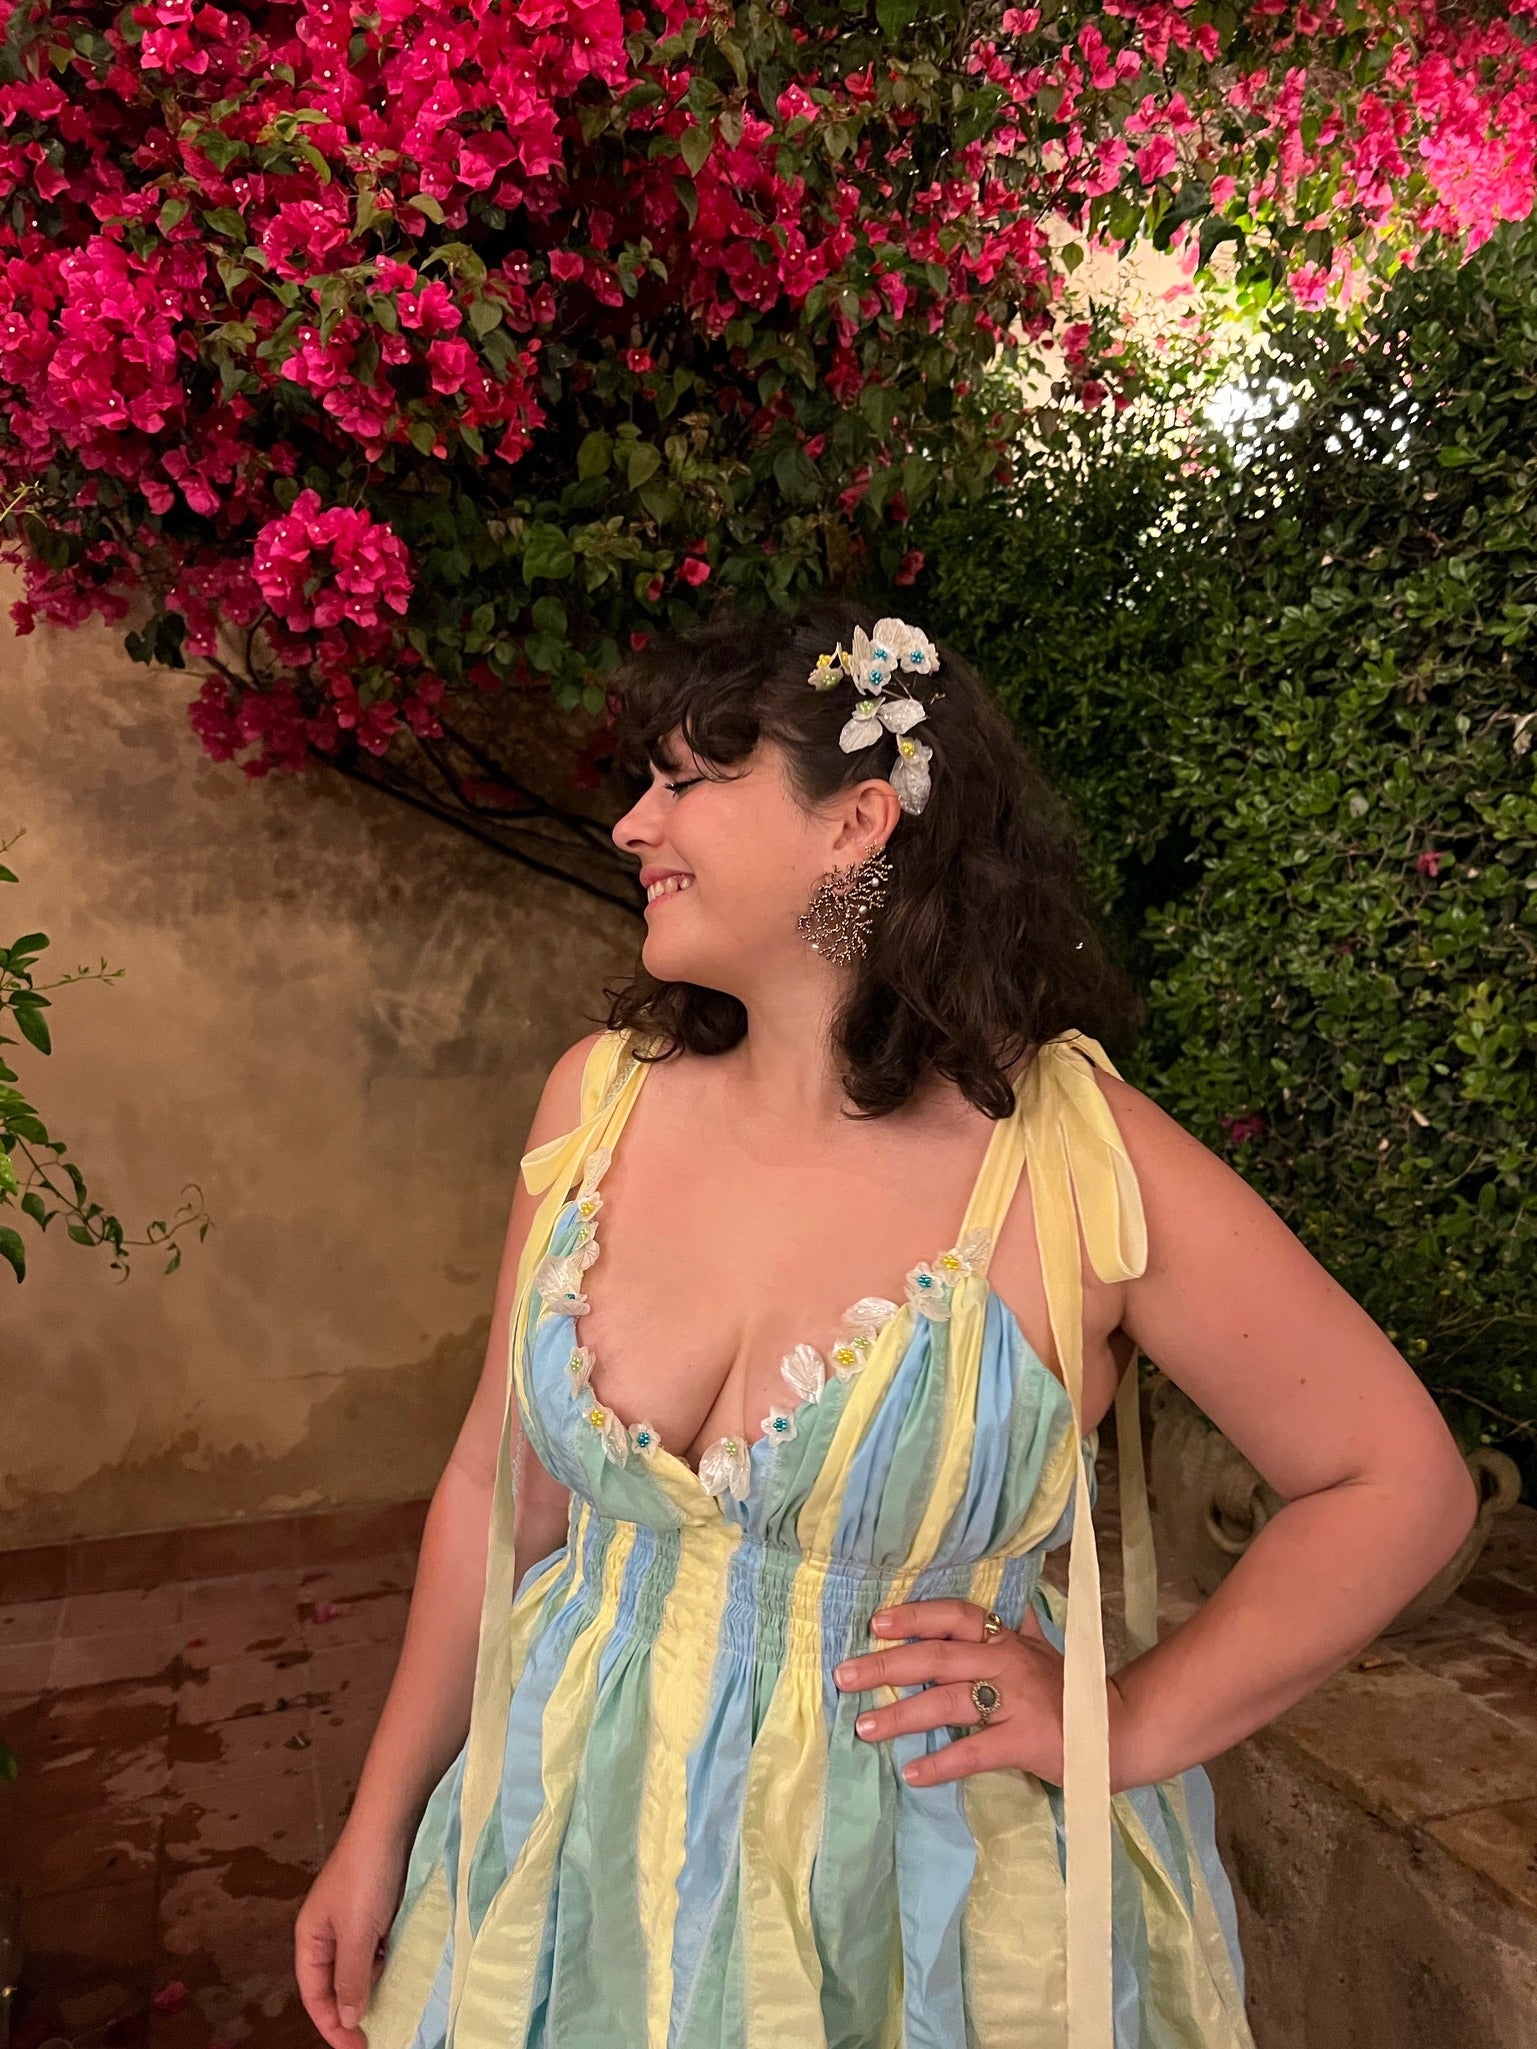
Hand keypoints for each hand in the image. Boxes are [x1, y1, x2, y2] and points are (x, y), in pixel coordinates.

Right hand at [294, 1822, 406, 2046]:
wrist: (392, 1823)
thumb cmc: (367, 1876)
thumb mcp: (357, 1933)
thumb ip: (351, 1977)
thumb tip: (346, 2017)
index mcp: (311, 1937)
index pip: (314, 1994)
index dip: (331, 2025)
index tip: (356, 2047)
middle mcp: (328, 1931)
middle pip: (334, 1983)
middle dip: (350, 2011)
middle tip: (375, 2035)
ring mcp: (354, 1919)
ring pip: (358, 1967)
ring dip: (371, 1988)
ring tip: (391, 2011)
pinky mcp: (378, 1908)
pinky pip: (378, 1948)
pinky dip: (387, 1964)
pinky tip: (402, 1973)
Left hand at [833, 1596, 1067, 1787]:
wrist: (1117, 1732)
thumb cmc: (1070, 1690)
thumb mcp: (1042, 1648)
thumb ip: (1017, 1625)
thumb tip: (1004, 1598)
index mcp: (1006, 1639)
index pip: (955, 1617)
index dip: (915, 1616)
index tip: (876, 1622)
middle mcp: (1006, 1662)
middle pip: (937, 1658)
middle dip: (886, 1665)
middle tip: (845, 1675)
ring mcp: (1015, 1702)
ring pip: (947, 1703)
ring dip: (900, 1716)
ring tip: (864, 1726)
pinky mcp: (1023, 1741)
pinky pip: (973, 1752)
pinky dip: (941, 1764)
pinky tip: (912, 1774)